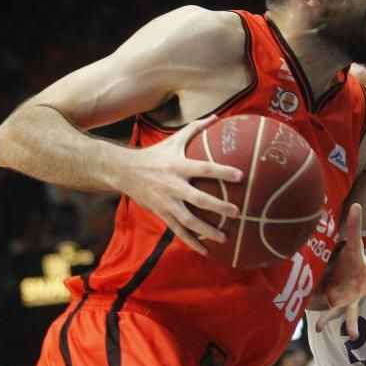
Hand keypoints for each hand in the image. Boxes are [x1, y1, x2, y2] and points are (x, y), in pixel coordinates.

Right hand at [119, 114, 242, 254]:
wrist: (124, 171)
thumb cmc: (155, 154)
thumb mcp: (174, 139)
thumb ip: (196, 128)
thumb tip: (217, 116)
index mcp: (178, 166)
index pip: (204, 168)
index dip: (222, 172)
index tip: (241, 176)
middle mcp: (173, 185)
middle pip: (198, 199)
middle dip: (218, 206)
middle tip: (237, 212)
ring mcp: (166, 202)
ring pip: (188, 220)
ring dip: (207, 230)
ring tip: (225, 237)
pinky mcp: (161, 213)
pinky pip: (178, 230)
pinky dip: (192, 241)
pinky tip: (206, 250)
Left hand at [316, 203, 365, 337]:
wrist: (342, 280)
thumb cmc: (351, 263)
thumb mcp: (353, 245)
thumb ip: (355, 227)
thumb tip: (356, 203)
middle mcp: (364, 288)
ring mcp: (353, 299)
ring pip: (355, 312)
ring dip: (354, 323)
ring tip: (354, 335)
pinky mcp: (340, 306)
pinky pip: (333, 315)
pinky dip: (326, 321)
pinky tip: (319, 328)